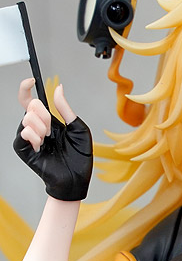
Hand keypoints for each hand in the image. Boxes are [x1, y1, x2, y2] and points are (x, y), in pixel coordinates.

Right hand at [13, 79, 92, 201]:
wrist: (76, 179)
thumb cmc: (80, 158)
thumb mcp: (78, 128)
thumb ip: (65, 108)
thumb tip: (58, 89)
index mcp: (48, 121)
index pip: (30, 100)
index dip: (26, 88)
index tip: (30, 81)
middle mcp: (37, 128)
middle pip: (30, 106)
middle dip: (45, 115)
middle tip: (53, 130)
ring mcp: (29, 138)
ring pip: (27, 118)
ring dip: (42, 128)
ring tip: (49, 140)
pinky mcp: (24, 150)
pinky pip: (23, 133)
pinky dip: (34, 136)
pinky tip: (41, 145)